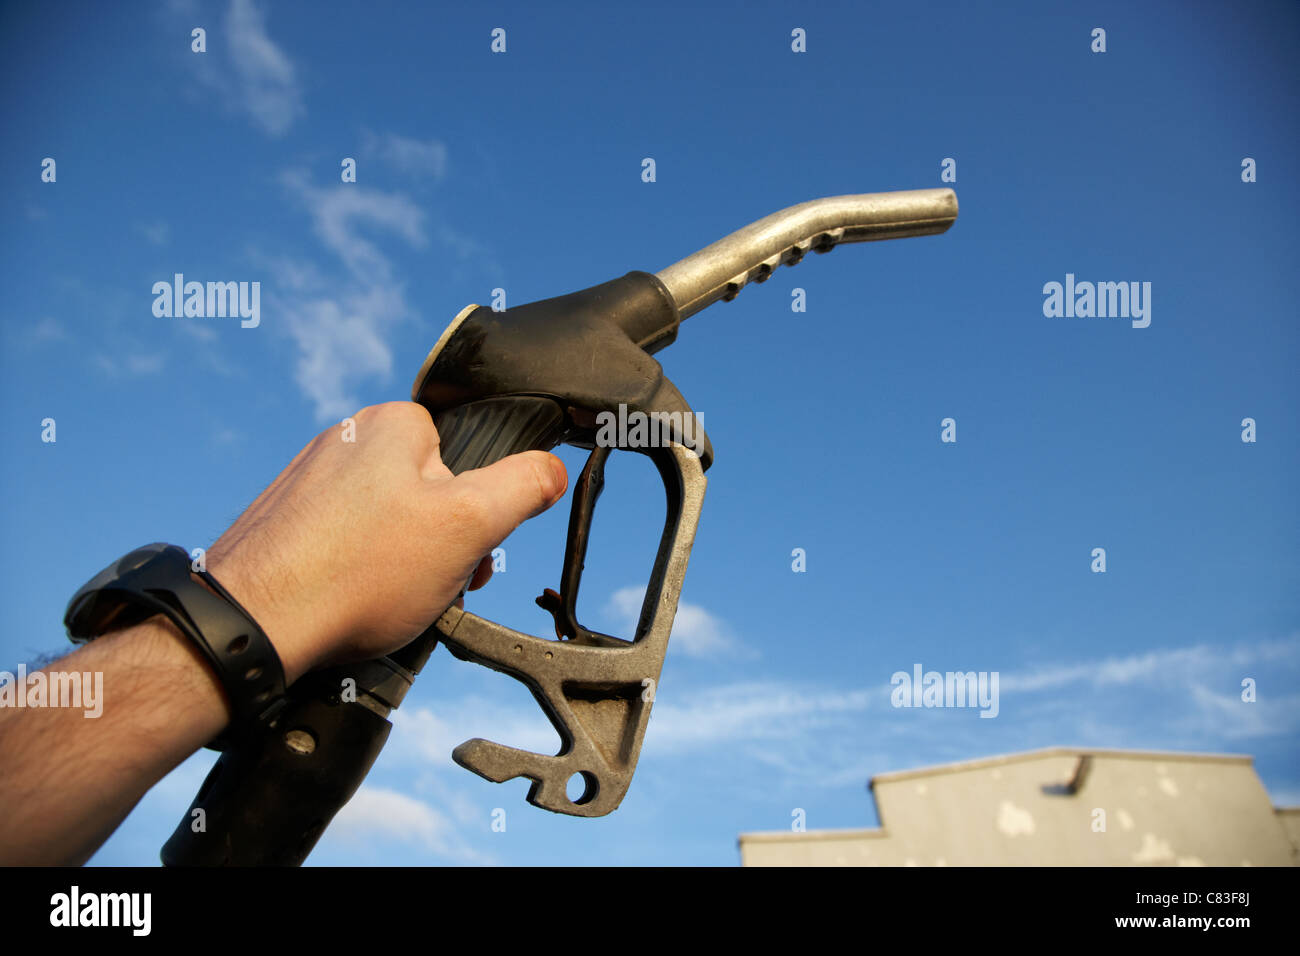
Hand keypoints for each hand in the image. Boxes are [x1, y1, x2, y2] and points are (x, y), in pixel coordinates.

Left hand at [204, 401, 566, 681]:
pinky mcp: (283, 524)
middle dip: (439, 548)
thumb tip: (552, 467)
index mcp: (390, 424)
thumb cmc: (357, 573)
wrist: (251, 625)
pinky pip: (344, 547)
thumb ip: (522, 487)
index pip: (465, 459)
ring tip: (382, 603)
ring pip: (387, 527)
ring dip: (401, 569)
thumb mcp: (470, 525)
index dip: (478, 513)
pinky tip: (348, 606)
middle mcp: (345, 440)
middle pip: (427, 496)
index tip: (467, 555)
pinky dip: (356, 578)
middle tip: (428, 588)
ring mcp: (307, 482)